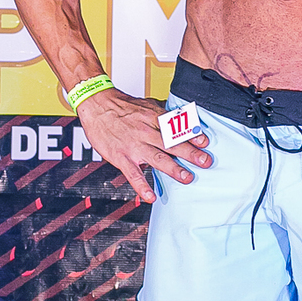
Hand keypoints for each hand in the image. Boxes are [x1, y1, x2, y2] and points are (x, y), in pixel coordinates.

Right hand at [76, 88, 209, 202]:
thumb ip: (165, 115)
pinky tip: (150, 196)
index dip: (192, 134)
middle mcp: (145, 131)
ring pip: (156, 158)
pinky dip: (141, 186)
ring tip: (187, 177)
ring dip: (173, 169)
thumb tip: (184, 120)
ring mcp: (133, 146)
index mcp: (153, 117)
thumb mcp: (147, 104)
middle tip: (205, 161)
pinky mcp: (120, 157)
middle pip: (170, 143)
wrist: (97, 105)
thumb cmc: (122, 107)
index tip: (205, 142)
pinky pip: (132, 174)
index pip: (176, 127)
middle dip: (190, 153)